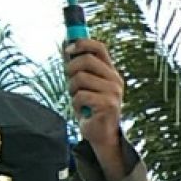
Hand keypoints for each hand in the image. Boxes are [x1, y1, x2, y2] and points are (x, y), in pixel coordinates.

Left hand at [64, 38, 125, 176]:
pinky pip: (81, 95)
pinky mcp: (108, 105)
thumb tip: (65, 44)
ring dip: (72, 90)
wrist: (102, 136)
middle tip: (70, 82)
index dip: (82, 43)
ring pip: (80, 78)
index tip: (68, 50)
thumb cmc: (91, 109)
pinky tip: (83, 110)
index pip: (99, 47)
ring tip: (77, 99)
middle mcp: (115, 80)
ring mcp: (113, 93)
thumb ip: (78, 66)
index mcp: (111, 72)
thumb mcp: (84, 84)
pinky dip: (76, 104)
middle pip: (86, 60)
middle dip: (71, 69)